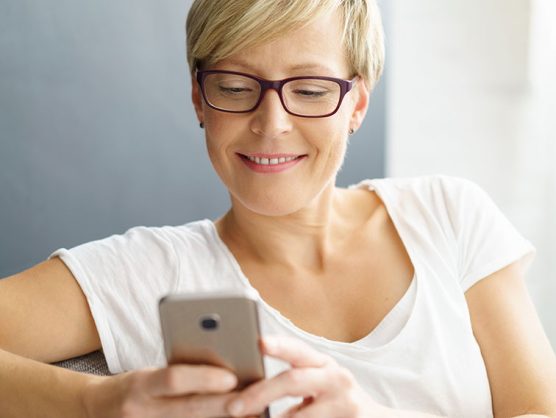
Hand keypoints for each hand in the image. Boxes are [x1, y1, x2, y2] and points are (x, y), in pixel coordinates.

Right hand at [82, 363, 255, 417]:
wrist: (96, 411)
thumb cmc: (134, 386)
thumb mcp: (149, 373)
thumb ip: (178, 373)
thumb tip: (224, 370)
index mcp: (140, 385)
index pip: (173, 379)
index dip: (203, 378)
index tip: (232, 376)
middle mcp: (141, 411)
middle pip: (188, 409)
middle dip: (222, 406)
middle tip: (252, 401)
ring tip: (250, 414)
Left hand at [226, 335, 390, 417]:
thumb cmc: (336, 400)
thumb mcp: (320, 382)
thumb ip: (294, 378)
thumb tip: (247, 388)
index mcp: (322, 363)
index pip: (298, 350)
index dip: (280, 345)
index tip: (259, 342)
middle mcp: (335, 378)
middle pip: (292, 380)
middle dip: (260, 393)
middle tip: (233, 407)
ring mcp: (343, 403)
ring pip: (298, 415)